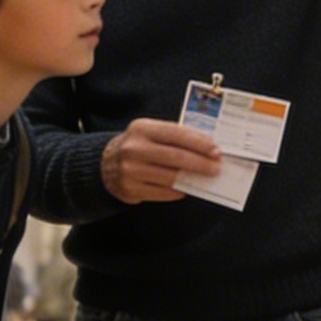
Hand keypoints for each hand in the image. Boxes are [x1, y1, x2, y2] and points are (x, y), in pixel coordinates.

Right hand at [101, 119, 220, 202]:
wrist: (105, 165)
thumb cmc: (137, 147)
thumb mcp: (149, 133)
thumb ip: (173, 137)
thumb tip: (206, 148)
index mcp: (141, 128)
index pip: (176, 134)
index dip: (199, 143)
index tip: (215, 150)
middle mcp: (134, 148)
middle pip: (176, 156)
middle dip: (200, 163)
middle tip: (216, 168)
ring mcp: (131, 170)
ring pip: (171, 176)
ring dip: (192, 179)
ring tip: (205, 178)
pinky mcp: (131, 189)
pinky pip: (163, 192)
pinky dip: (178, 191)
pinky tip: (186, 188)